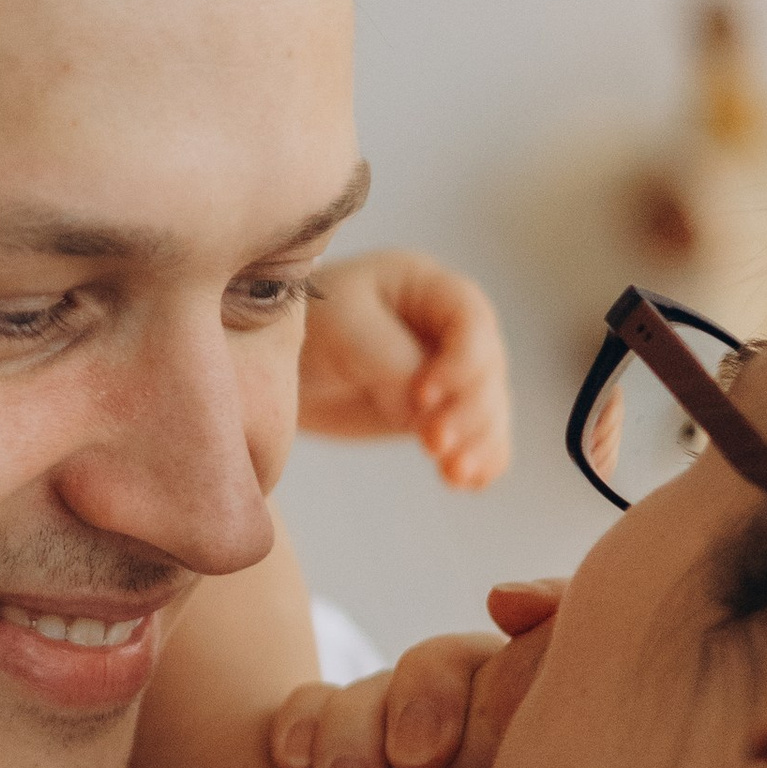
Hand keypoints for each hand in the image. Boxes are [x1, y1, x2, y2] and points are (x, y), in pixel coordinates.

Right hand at [235, 589, 561, 767]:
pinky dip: (307, 730)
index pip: (568, 675)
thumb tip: (587, 664)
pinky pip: (315, 722)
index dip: (547, 624)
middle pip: (470, 664)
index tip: (516, 615)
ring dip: (361, 723)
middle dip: (439, 684)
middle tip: (422, 758)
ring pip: (386, 690)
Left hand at [299, 247, 510, 488]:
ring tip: (453, 474)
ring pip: (490, 407)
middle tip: (433, 444)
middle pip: (488, 368)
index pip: (472, 320)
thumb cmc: (306, 331)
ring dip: (479, 442)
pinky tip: (466, 481)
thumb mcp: (340, 330)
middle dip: (470, 410)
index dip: (460, 361)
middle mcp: (451, 329)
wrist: (276, 371)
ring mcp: (452, 374)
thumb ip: (387, 362)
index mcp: (429, 286)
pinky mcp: (442, 414)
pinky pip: (481, 437)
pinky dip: (481, 459)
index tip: (421, 395)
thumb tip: (422, 410)